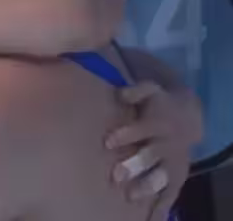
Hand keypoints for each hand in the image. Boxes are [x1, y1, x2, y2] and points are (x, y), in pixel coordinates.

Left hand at [106, 81, 202, 220]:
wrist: (189, 117)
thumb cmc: (160, 103)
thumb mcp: (150, 90)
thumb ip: (135, 91)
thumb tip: (121, 94)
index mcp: (159, 123)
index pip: (142, 130)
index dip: (126, 135)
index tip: (107, 142)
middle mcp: (168, 144)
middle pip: (152, 156)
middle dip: (135, 165)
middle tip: (116, 175)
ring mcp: (174, 162)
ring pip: (162, 176)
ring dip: (147, 185)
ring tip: (131, 195)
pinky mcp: (178, 175)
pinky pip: (172, 192)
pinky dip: (163, 205)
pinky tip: (152, 217)